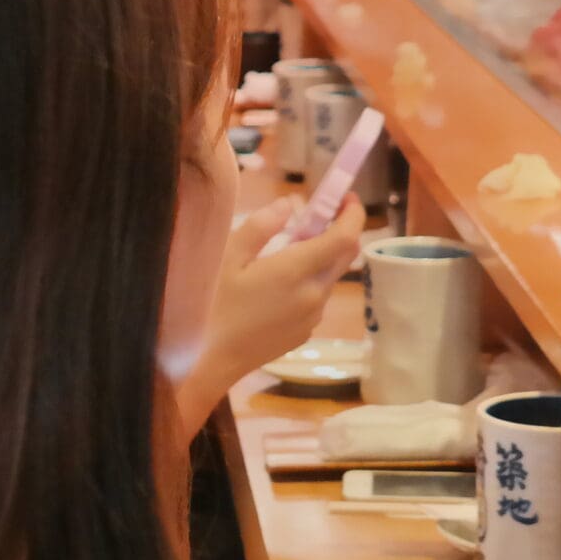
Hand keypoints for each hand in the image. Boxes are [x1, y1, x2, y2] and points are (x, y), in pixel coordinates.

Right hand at [176, 196, 365, 425]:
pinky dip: (308, 282)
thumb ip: (260, 227)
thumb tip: (287, 206)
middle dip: (338, 231)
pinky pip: (316, 299)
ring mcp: (312, 318)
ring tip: (284, 252)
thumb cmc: (212, 305)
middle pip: (344, 257)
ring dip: (319, 259)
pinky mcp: (304, 334)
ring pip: (328, 277)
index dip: (352, 214)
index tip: (346, 197)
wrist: (208, 362)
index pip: (345, 238)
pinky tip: (276, 287)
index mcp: (296, 271)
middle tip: (315, 217)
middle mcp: (314, 295)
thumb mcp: (228, 257)